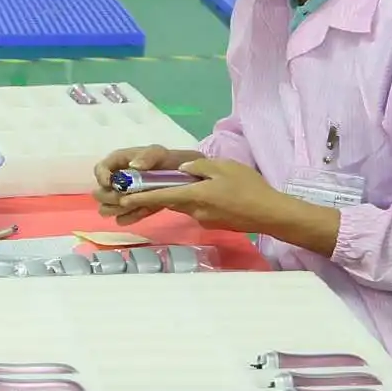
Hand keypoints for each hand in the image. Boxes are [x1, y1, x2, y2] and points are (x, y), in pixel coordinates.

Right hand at [92, 144, 193, 217]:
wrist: (181, 176)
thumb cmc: (166, 160)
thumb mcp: (158, 153)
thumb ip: (147, 156)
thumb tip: (134, 165)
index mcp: (118, 162)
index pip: (100, 169)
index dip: (102, 177)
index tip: (111, 184)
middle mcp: (116, 180)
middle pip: (100, 193)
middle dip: (110, 197)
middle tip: (125, 198)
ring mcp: (122, 197)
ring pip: (106, 208)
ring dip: (117, 209)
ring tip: (135, 205)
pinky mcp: (131, 209)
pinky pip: (122, 218)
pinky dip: (129, 217)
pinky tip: (142, 211)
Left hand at [116, 156, 333, 249]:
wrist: (270, 214)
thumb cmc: (250, 187)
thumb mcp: (224, 168)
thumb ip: (200, 168)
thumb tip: (182, 170)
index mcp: (195, 196)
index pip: (161, 197)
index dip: (140, 198)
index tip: (121, 200)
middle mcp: (194, 210)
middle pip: (167, 202)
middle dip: (147, 199)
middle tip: (125, 197)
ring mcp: (203, 218)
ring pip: (179, 205)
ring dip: (167, 200)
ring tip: (153, 195)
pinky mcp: (211, 222)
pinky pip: (193, 209)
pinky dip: (186, 203)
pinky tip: (192, 196)